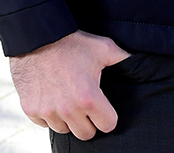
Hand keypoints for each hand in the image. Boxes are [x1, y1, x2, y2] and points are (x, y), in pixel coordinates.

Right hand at [9, 30, 129, 139]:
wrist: (38, 40)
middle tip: (90, 106)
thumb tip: (141, 62)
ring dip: (70, 119)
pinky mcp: (32, 111)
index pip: (107, 125)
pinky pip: (46, 124)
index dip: (110, 117)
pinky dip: (52, 116)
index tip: (107, 109)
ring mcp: (48, 112)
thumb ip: (124, 59)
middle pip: (86, 134)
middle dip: (91, 122)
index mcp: (89, 98)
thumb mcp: (104, 48)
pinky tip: (56, 98)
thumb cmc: (73, 44)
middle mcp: (67, 110)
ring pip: (65, 130)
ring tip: (72, 99)